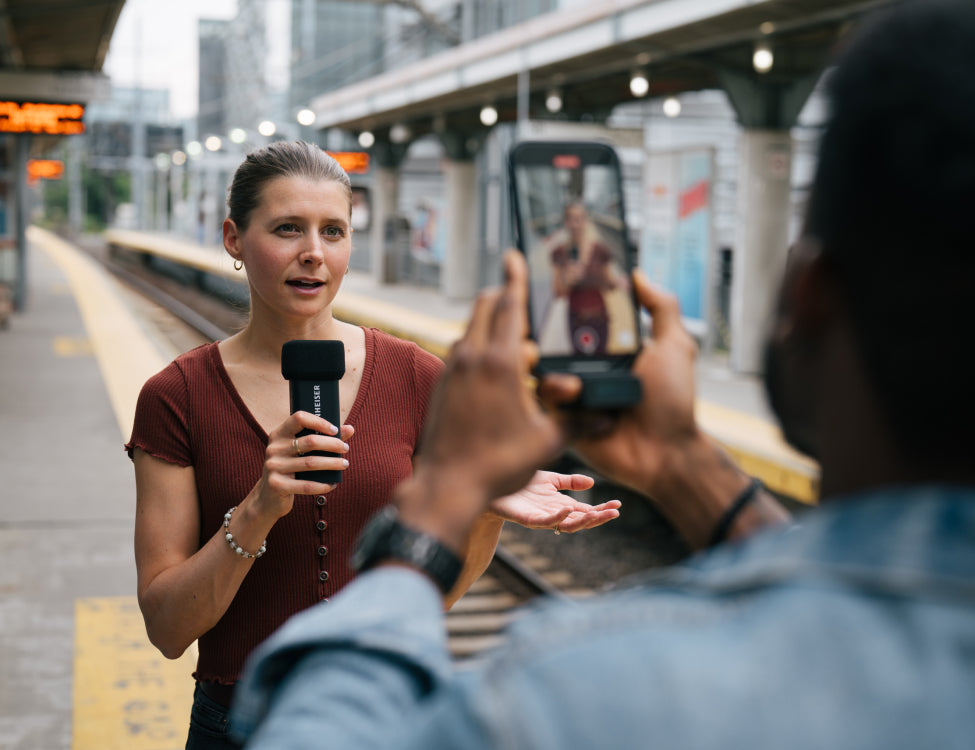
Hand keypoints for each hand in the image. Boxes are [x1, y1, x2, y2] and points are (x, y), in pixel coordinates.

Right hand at [255, 412, 353, 520]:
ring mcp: (273, 467)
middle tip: (346, 449)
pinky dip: (323, 485)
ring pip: (311, 463)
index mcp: (279, 435)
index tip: (335, 431)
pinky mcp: (277, 485)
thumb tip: (350, 429)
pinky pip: (307, 485)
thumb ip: (324, 438)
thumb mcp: (301, 452)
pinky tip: (333, 484)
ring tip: (345, 464)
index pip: (299, 418)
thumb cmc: (291, 469)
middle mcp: (273, 448)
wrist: (268, 498)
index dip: (319, 422)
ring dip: (332, 463)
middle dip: (333, 444)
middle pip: (310, 441)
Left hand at [397, 251, 562, 550]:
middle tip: (525, 304)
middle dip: (504, 297)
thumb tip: (606, 416)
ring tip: (518, 348)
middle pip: (486, 307)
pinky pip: (462, 353)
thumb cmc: (499, 464)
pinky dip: (479, 349)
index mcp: (500, 363)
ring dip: (493, 327)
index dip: (515, 277)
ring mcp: (453, 370)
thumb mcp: (547, 443)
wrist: (447, 487)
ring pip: (472, 330)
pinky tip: (495, 372)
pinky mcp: (443, 385)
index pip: (509, 305)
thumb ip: (577, 421)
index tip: (514, 255)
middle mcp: (472, 358)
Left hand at [487, 470, 620, 532]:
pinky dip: (557, 517)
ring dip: (583, 521)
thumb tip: (592, 484)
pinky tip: (568, 507)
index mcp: (560, 505)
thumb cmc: (519, 483)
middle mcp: (553, 514)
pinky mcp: (525, 519)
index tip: (618, 504)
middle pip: (580, 522)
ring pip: (565, 526)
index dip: (602, 509)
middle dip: (599, 518)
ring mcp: (540, 518)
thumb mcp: (549, 479)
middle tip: (615, 512)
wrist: (490, 483)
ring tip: (597, 513)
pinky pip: (543, 522)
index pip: (587, 511)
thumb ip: (569, 481)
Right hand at [538, 270, 699, 500]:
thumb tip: (638, 275)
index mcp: (608, 350)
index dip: (560, 307)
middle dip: (540, 336)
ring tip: (571, 379)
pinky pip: (544, 404)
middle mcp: (587, 370)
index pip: (576, 322)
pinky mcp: (564, 422)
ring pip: (541, 372)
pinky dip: (553, 395)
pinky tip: (572, 393)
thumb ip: (661, 308)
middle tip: (538, 330)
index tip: (546, 289)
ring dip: (550, 370)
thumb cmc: (673, 402)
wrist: (666, 453)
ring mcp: (574, 396)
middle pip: (550, 345)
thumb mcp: (674, 346)